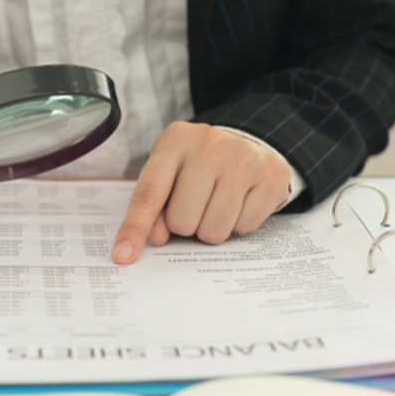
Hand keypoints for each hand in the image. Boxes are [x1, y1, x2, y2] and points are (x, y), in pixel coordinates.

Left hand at [111, 122, 290, 263]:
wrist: (249, 140)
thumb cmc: (200, 163)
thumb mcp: (170, 171)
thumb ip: (156, 204)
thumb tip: (156, 238)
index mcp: (175, 141)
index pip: (149, 193)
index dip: (134, 228)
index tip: (123, 255)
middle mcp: (209, 145)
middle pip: (182, 220)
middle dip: (184, 225)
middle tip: (194, 207)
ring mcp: (243, 159)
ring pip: (214, 230)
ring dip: (210, 229)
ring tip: (216, 204)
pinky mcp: (272, 176)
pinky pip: (244, 227)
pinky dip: (238, 224)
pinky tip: (240, 201)